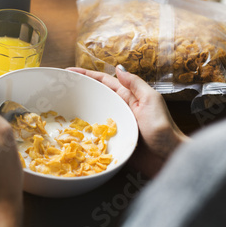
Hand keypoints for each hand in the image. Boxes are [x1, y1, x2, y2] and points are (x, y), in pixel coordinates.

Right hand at [67, 66, 188, 177]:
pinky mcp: (112, 142)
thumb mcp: (151, 100)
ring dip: (77, 111)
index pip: (104, 81)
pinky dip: (83, 132)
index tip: (68, 71)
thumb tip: (119, 68)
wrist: (167, 158)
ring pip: (93, 115)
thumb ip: (135, 84)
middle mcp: (120, 109)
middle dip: (78, 91)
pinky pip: (95, 134)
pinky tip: (70, 132)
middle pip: (95, 96)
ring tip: (58, 108)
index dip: (86, 75)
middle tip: (58, 89)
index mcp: (129, 97)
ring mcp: (115, 126)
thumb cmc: (163, 129)